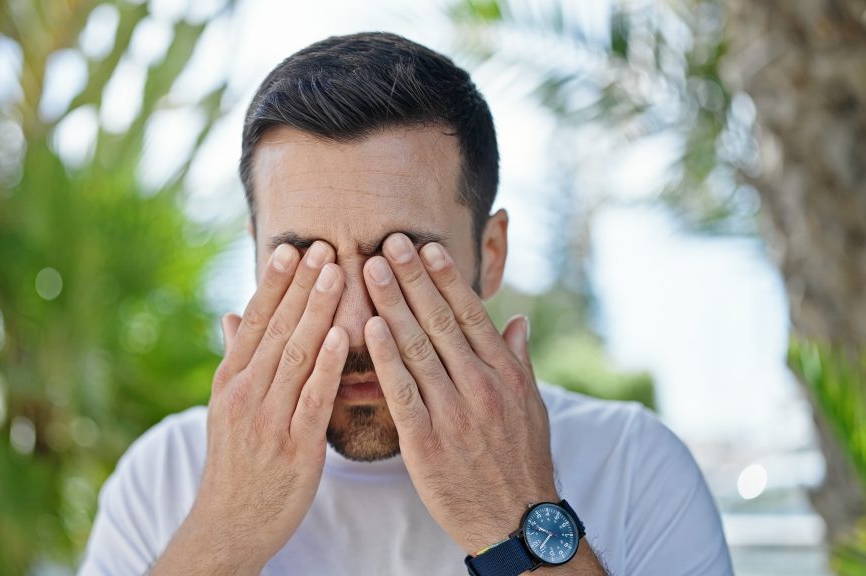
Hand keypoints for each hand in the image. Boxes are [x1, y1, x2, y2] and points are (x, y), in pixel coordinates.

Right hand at [157, 241, 347, 573]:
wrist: (231, 522)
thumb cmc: (237, 460)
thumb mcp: (226, 406)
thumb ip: (235, 358)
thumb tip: (230, 314)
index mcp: (230, 380)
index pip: (254, 321)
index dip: (275, 284)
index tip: (293, 248)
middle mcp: (245, 393)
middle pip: (277, 328)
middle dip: (302, 285)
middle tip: (324, 245)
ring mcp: (268, 419)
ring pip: (295, 355)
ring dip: (316, 311)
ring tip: (337, 273)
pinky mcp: (295, 446)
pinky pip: (313, 398)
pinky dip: (325, 365)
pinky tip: (340, 336)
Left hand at [362, 233, 556, 554]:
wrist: (515, 520)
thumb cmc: (521, 461)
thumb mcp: (532, 406)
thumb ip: (519, 359)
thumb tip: (516, 320)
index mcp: (505, 373)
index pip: (470, 314)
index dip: (445, 278)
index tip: (425, 247)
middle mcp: (481, 384)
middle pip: (440, 321)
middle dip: (412, 278)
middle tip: (388, 242)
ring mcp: (454, 411)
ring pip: (417, 347)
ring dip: (392, 303)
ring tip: (371, 269)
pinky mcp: (427, 440)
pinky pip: (401, 390)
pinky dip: (385, 357)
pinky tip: (368, 327)